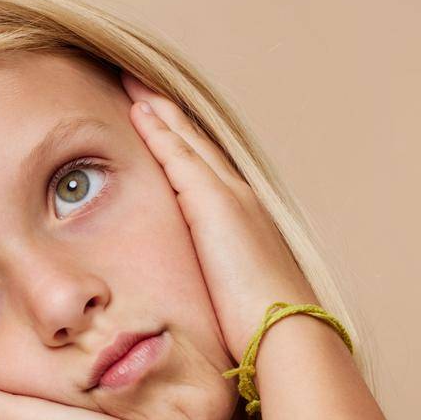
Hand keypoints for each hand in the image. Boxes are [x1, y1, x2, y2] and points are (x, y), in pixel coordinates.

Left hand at [120, 71, 320, 365]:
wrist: (287, 335)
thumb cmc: (264, 333)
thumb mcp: (236, 303)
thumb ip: (220, 288)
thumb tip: (209, 304)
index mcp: (246, 222)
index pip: (207, 172)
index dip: (183, 144)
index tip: (161, 123)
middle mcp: (241, 199)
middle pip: (198, 145)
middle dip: (170, 115)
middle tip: (142, 87)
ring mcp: (229, 196)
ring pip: (188, 140)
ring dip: (160, 110)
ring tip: (133, 84)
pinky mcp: (213, 203)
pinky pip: (178, 156)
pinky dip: (159, 130)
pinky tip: (138, 111)